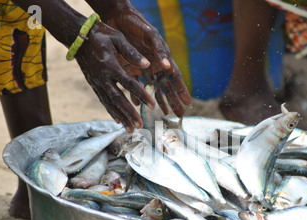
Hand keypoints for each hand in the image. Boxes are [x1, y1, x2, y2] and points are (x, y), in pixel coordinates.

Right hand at [75, 21, 155, 131]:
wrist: (78, 37)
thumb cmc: (101, 35)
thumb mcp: (118, 39)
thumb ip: (132, 52)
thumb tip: (147, 64)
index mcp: (110, 65)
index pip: (129, 84)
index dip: (141, 95)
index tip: (152, 104)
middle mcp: (102, 77)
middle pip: (117, 99)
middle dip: (129, 113)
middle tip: (140, 126)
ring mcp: (96, 83)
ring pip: (109, 104)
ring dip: (121, 117)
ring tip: (131, 130)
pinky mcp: (93, 85)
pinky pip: (103, 101)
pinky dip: (111, 112)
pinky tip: (119, 121)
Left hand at [90, 0, 191, 116]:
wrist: (119, 18)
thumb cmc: (138, 24)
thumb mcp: (150, 36)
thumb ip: (159, 50)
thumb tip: (168, 66)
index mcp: (163, 58)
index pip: (175, 78)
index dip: (181, 90)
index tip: (188, 103)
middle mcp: (155, 66)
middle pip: (166, 87)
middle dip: (173, 101)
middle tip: (179, 115)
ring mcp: (143, 69)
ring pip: (153, 89)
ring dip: (158, 101)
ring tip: (163, 114)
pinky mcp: (130, 69)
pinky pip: (136, 86)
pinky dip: (138, 96)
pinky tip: (140, 106)